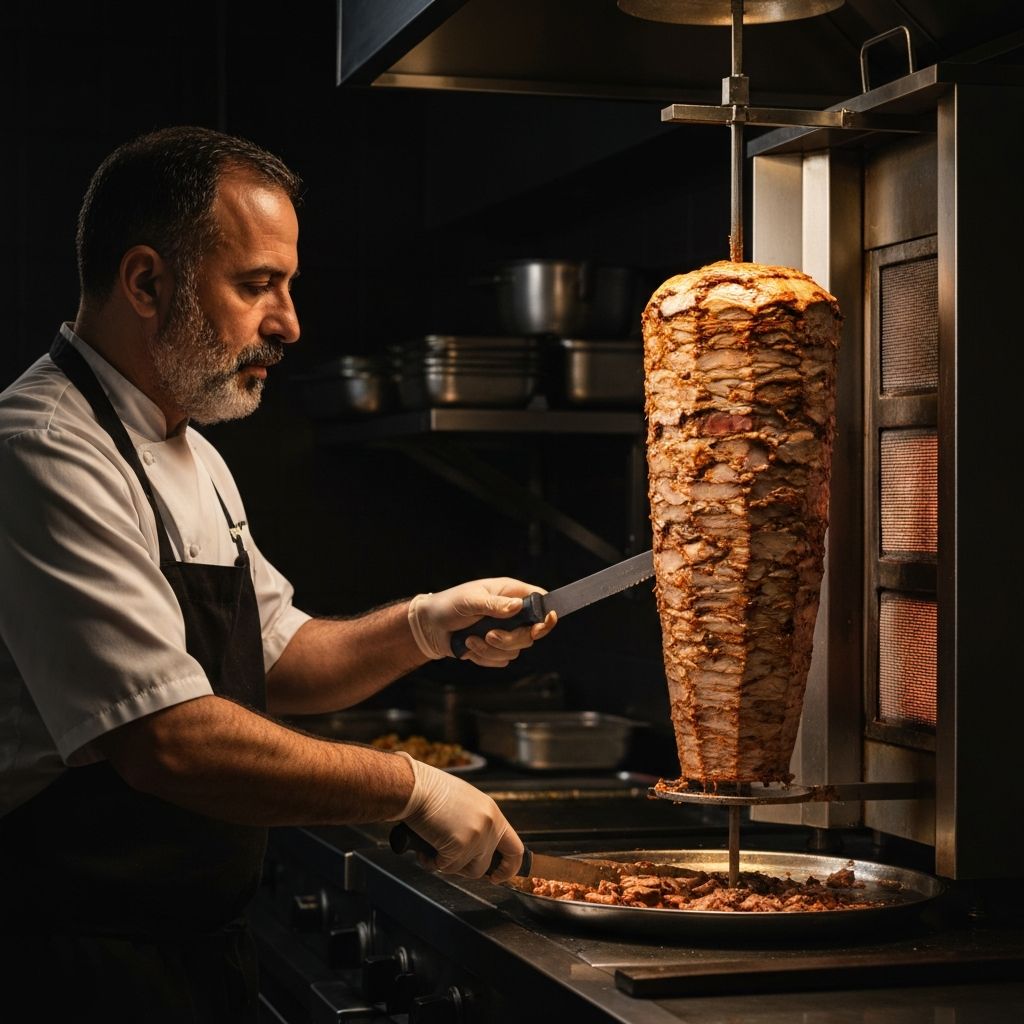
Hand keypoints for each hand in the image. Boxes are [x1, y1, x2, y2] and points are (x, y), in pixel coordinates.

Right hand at [393, 752, 523, 880]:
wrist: (416, 787)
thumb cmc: (433, 792)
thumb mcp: (467, 803)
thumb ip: (478, 823)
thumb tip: (476, 848)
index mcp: (493, 814)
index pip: (515, 849)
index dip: (508, 868)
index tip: (497, 876)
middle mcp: (489, 826)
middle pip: (486, 865)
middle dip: (467, 870)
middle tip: (453, 864)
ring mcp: (476, 837)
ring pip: (466, 870)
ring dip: (449, 865)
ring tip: (435, 849)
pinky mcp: (459, 846)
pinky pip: (446, 867)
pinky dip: (433, 863)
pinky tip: (425, 850)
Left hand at [407, 577, 555, 666]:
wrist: (430, 627)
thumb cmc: (448, 605)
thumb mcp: (470, 600)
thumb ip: (494, 604)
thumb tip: (517, 606)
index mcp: (510, 593)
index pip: (540, 601)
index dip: (546, 614)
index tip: (542, 624)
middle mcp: (511, 613)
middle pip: (531, 632)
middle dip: (510, 638)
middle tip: (490, 635)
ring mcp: (505, 632)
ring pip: (516, 650)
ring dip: (491, 649)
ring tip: (470, 639)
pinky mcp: (495, 649)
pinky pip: (501, 660)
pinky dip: (484, 657)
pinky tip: (469, 645)